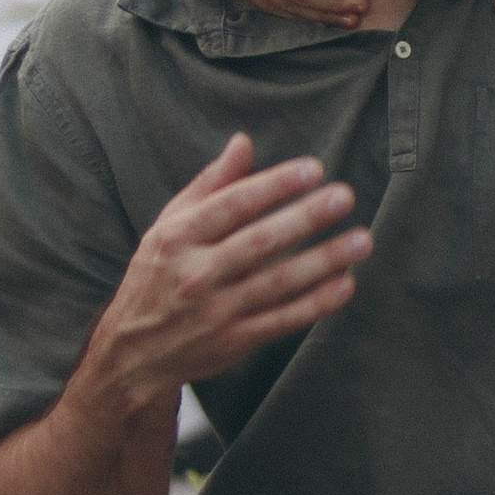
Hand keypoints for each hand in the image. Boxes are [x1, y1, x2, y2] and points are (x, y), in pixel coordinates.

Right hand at [87, 133, 370, 406]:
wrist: (134, 352)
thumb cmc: (159, 275)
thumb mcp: (169, 225)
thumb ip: (210, 185)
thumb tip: (244, 142)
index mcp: (176, 238)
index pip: (231, 205)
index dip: (274, 186)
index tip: (312, 169)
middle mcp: (195, 274)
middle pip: (258, 242)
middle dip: (304, 218)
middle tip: (344, 197)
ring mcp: (215, 312)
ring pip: (277, 283)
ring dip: (323, 261)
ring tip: (360, 240)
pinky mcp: (234, 342)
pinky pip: (282, 320)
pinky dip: (315, 304)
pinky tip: (345, 284)